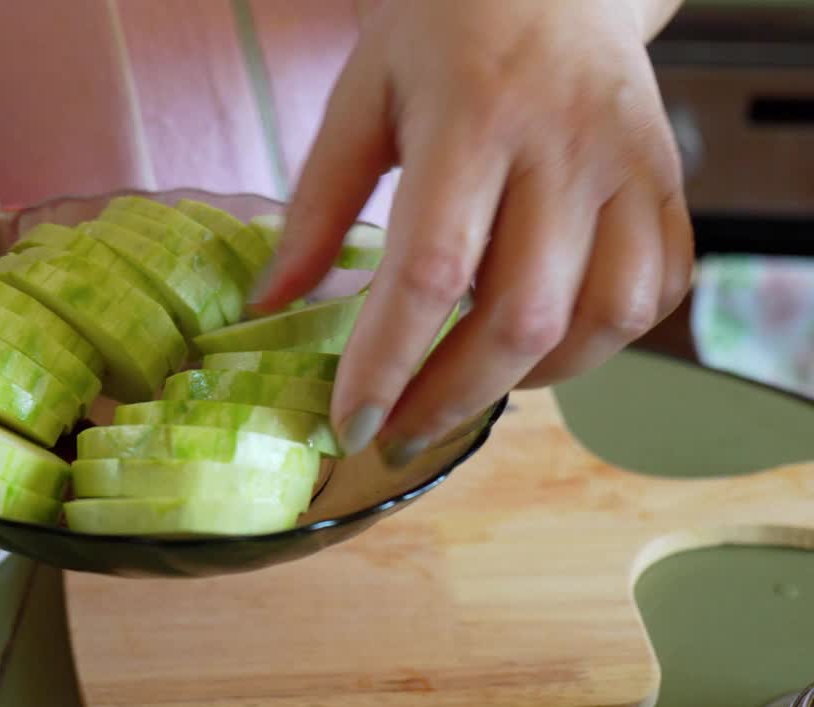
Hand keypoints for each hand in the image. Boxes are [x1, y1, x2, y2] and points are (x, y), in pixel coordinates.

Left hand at [251, 0, 692, 463]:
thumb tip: (270, 305)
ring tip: (464, 384)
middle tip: (395, 436)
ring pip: (603, 319)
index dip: (387, 363)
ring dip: (528, 379)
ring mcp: (629, 167)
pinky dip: (598, 344)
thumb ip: (315, 205)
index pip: (431, 270)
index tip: (349, 426)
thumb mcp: (359, 96)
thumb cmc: (442, 27)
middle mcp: (565, 148)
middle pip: (521, 317)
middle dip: (449, 400)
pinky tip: (539, 343)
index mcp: (474, 118)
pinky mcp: (666, 183)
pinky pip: (656, 292)